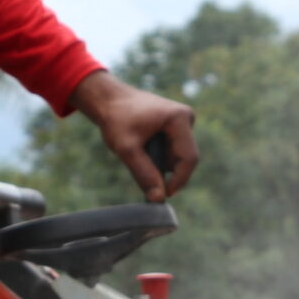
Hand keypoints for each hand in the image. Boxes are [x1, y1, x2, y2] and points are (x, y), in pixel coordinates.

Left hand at [71, 72, 196, 200]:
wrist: (109, 99)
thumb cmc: (116, 118)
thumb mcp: (127, 149)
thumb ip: (144, 173)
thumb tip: (158, 199)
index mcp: (179, 118)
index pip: (189, 158)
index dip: (179, 180)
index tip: (163, 194)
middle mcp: (186, 117)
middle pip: (185, 157)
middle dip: (166, 169)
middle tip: (144, 173)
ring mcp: (183, 119)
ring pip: (179, 155)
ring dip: (161, 162)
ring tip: (139, 153)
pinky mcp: (176, 124)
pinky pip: (174, 149)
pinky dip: (160, 155)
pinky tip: (144, 147)